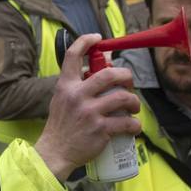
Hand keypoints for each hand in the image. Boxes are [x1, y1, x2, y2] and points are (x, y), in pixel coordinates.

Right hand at [34, 33, 141, 180]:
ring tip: (133, 108)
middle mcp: (77, 96)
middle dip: (127, 77)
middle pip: (110, 74)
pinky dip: (135, 125)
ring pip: (123, 98)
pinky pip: (126, 123)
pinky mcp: (100, 130)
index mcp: (66, 86)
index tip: (98, 38)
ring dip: (134, 102)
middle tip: (129, 85)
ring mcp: (89, 113)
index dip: (86, 41)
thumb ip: (78, 85)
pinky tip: (134, 127)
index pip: (73, 55)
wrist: (55, 152)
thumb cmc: (61, 125)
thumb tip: (103, 70)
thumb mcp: (62, 99)